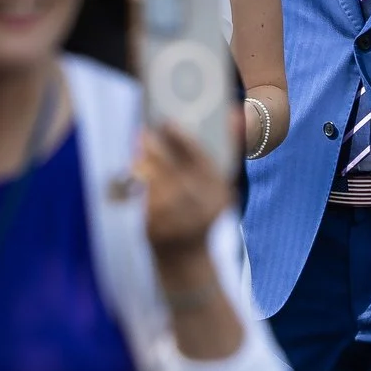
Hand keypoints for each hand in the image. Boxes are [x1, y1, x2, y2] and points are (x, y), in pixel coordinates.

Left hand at [135, 116, 233, 258]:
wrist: (185, 257)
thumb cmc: (199, 210)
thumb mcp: (214, 184)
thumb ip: (226, 150)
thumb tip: (234, 114)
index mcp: (221, 193)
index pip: (204, 162)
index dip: (185, 141)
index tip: (168, 122)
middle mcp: (205, 209)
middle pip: (179, 173)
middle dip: (160, 150)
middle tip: (144, 131)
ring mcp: (182, 223)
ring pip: (160, 186)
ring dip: (147, 164)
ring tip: (139, 146)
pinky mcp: (162, 232)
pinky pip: (147, 201)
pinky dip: (141, 183)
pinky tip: (136, 169)